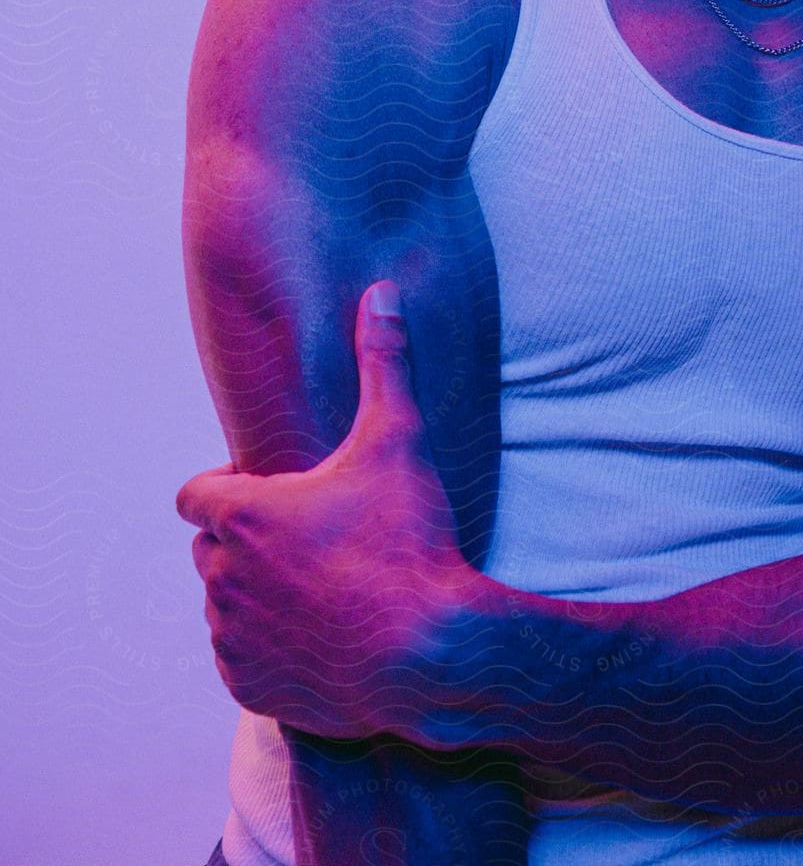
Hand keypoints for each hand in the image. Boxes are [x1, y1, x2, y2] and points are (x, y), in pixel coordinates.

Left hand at [175, 280, 480, 740]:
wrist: (430, 651)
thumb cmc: (408, 540)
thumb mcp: (399, 439)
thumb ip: (384, 362)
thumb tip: (383, 292)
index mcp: (243, 515)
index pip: (195, 494)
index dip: (227, 487)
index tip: (271, 490)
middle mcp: (223, 577)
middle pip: (210, 549)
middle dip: (246, 539)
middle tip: (310, 535)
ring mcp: (234, 638)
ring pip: (225, 606)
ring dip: (257, 593)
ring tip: (320, 585)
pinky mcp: (250, 687)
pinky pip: (242, 659)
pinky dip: (269, 648)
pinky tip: (321, 634)